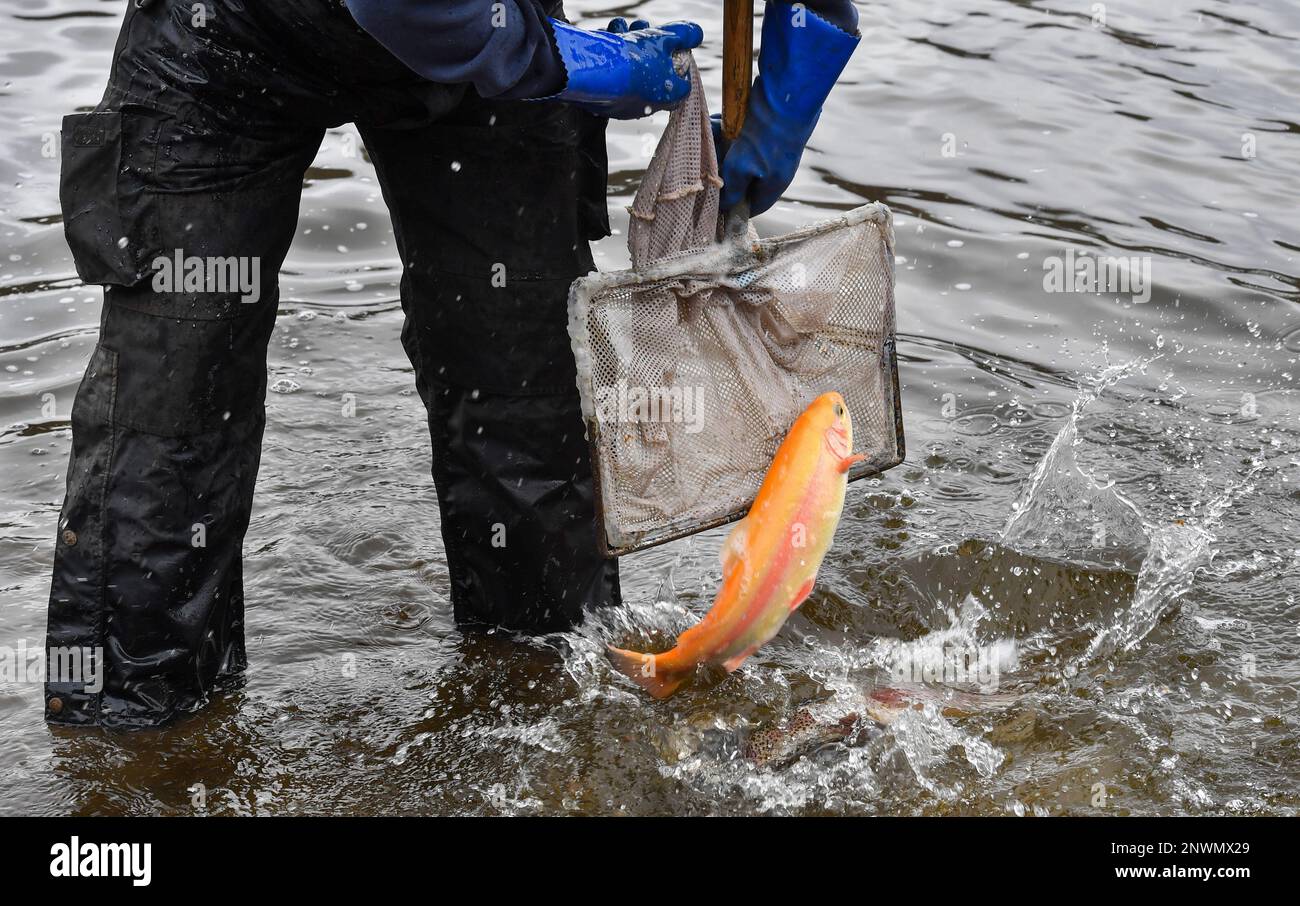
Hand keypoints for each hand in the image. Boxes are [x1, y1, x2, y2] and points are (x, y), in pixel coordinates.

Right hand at [548, 18, 703, 119]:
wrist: (593, 72)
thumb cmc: (634, 59)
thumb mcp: (662, 39)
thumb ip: (682, 35)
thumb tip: (696, 34)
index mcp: (666, 98)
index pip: (683, 85)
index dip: (681, 64)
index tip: (674, 47)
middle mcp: (645, 106)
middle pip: (655, 74)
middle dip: (651, 47)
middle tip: (644, 28)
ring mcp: (621, 105)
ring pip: (632, 72)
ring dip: (630, 45)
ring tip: (623, 27)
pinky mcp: (601, 99)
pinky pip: (612, 76)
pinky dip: (613, 55)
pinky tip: (609, 35)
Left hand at [715, 2, 858, 214]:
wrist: (786, 92)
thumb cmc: (765, 134)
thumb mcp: (741, 166)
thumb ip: (731, 189)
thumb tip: (724, 207)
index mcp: (773, 184)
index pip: (751, 206)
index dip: (731, 207)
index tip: (711, 202)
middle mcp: (774, 168)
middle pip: (741, 178)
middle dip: (721, 168)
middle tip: (705, 160)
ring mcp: (770, 146)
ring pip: (737, 153)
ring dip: (720, 145)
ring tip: (711, 133)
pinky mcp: (764, 127)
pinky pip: (740, 134)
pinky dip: (727, 128)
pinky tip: (717, 120)